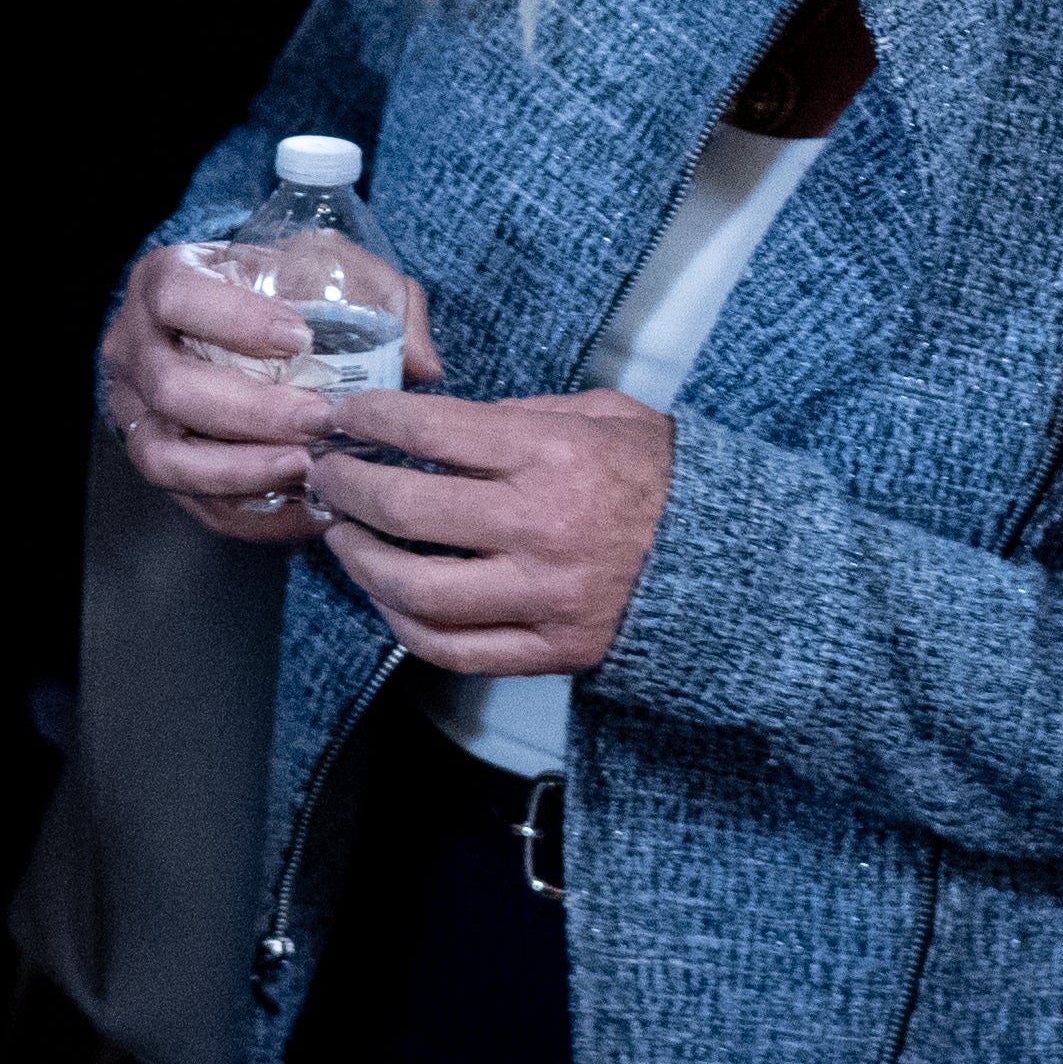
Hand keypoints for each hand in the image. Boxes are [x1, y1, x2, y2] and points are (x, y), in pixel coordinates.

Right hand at [99, 240, 447, 546]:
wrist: (247, 322)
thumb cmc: (290, 291)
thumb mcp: (335, 271)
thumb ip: (382, 300)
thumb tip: (422, 366)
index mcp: (166, 280)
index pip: (177, 296)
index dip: (232, 319)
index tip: (299, 338)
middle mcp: (134, 347)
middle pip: (172, 387)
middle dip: (249, 412)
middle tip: (316, 420)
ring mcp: (134, 411)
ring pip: (165, 457)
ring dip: (239, 470)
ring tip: (305, 470)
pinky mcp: (159, 463)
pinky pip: (192, 503)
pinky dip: (249, 512)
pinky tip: (304, 508)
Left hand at [301, 383, 675, 673]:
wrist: (734, 561)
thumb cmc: (664, 478)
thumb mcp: (604, 415)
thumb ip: (523, 414)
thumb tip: (446, 427)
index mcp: (552, 455)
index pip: (431, 432)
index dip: (371, 420)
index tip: (344, 416)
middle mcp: (539, 525)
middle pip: (406, 509)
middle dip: (348, 488)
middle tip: (328, 476)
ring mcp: (541, 594)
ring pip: (415, 590)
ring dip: (361, 562)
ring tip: (343, 539)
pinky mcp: (548, 647)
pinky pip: (452, 649)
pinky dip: (404, 626)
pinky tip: (388, 598)